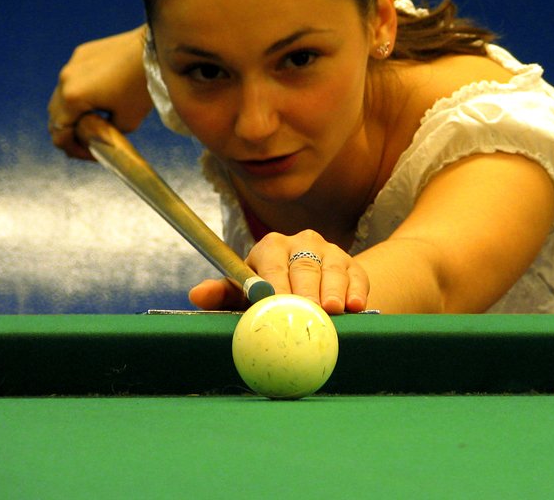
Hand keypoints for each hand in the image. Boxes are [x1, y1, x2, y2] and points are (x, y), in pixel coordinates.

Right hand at [47, 26, 153, 158]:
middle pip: (56, 115)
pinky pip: (73, 78)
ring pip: (61, 96)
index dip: (73, 149)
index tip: (90, 154)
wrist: (155, 50)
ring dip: (73, 112)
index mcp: (73, 98)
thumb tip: (97, 139)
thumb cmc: (142, 86)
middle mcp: (65, 79)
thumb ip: (106, 135)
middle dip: (71, 131)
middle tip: (90, 141)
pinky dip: (80, 93)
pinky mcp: (82, 53)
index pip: (60, 133)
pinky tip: (100, 96)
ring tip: (94, 120)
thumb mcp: (127, 122)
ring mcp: (72, 63)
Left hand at [188, 230, 370, 314]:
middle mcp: (302, 243)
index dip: (274, 283)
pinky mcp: (352, 265)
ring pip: (331, 269)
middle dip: (306, 289)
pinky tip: (357, 306)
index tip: (274, 302)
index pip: (272, 262)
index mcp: (271, 247)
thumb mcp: (245, 293)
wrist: (311, 287)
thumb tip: (195, 295)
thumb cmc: (269, 292)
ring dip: (333, 290)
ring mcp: (330, 251)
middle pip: (304, 265)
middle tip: (308, 311)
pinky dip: (357, 291)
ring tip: (333, 310)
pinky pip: (356, 275)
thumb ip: (222, 294)